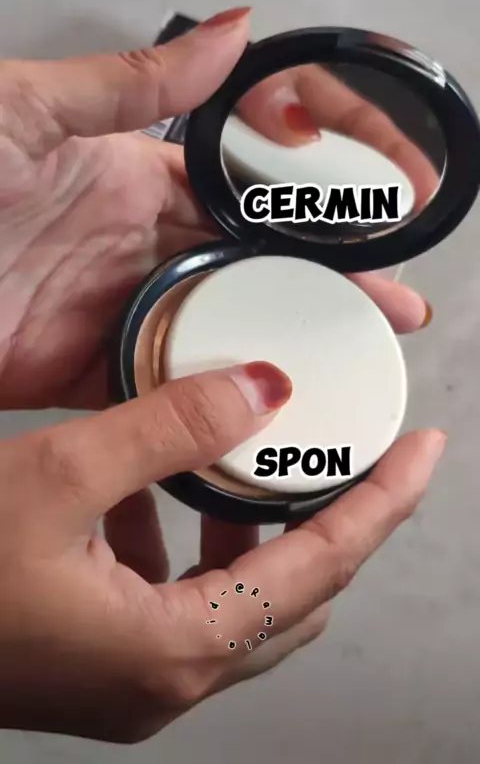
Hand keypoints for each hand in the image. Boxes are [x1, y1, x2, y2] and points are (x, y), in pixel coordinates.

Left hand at [0, 8, 430, 411]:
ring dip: (266, 360)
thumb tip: (230, 35)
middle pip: (239, 280)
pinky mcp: (72, 374)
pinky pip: (151, 396)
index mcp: (127, 181)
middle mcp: (127, 250)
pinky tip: (248, 421)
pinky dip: (197, 410)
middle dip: (310, 302)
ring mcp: (105, 314)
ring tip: (334, 380)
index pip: (239, 206)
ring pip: (206, 342)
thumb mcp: (27, 108)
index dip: (302, 230)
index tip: (363, 251)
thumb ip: (131, 82)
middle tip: (378, 327)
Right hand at [0, 359, 445, 742]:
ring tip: (257, 469)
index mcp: (174, 647)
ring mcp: (138, 682)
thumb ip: (167, 429)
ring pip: (247, 605)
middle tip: (351, 453)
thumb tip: (263, 389)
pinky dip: (199, 554)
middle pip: (299, 594)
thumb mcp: (57, 476)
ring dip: (260, 537)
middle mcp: (168, 679)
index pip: (325, 567)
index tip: (425, 451)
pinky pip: (189, 607)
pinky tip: (163, 506)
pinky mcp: (107, 666)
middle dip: (334, 520)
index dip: (383, 502)